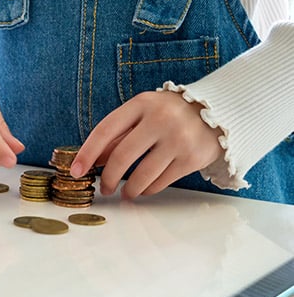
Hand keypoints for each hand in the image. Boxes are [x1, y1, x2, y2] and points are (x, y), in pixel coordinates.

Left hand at [70, 90, 224, 199]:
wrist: (220, 111)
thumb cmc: (170, 114)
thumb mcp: (142, 114)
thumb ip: (117, 135)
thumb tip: (90, 160)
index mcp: (141, 104)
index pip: (105, 130)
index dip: (87, 153)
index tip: (76, 171)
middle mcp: (160, 119)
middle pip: (122, 155)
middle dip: (108, 177)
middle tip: (103, 188)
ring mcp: (179, 139)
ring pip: (142, 174)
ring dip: (128, 189)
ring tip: (124, 193)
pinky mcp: (193, 158)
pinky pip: (161, 181)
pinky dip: (148, 189)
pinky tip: (143, 189)